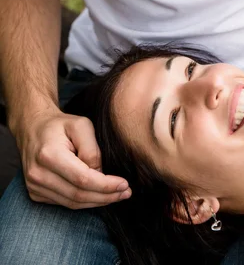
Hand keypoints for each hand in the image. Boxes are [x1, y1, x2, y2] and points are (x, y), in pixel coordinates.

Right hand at [15, 106, 130, 208]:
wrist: (33, 127)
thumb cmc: (61, 124)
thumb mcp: (82, 125)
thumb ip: (92, 150)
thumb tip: (100, 174)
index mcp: (49, 155)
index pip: (82, 179)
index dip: (105, 185)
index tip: (124, 184)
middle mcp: (38, 174)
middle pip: (78, 195)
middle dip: (105, 196)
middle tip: (125, 192)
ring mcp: (35, 186)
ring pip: (72, 203)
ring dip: (97, 202)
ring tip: (117, 195)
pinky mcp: (35, 193)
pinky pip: (65, 203)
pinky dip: (84, 201)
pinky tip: (99, 195)